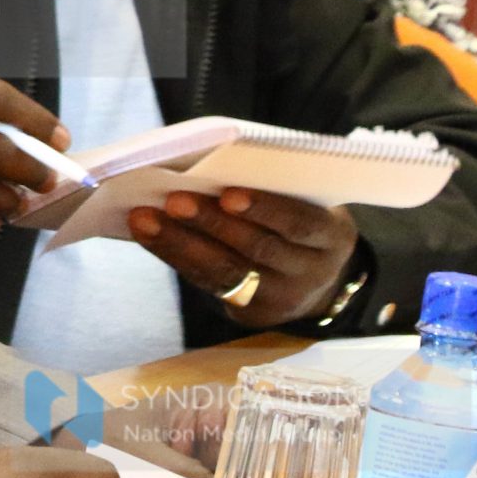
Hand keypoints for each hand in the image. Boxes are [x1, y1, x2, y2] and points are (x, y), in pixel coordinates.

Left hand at [126, 189, 358, 328]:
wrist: (320, 282)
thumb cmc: (299, 221)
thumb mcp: (305, 203)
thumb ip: (275, 189)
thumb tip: (204, 164)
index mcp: (332, 235)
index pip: (301, 223)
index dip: (266, 209)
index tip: (228, 194)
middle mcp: (312, 271)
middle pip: (259, 248)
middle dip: (212, 223)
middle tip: (173, 200)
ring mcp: (283, 297)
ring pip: (228, 271)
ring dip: (180, 243)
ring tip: (145, 219)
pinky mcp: (253, 313)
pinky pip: (211, 284)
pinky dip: (176, 257)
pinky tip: (149, 235)